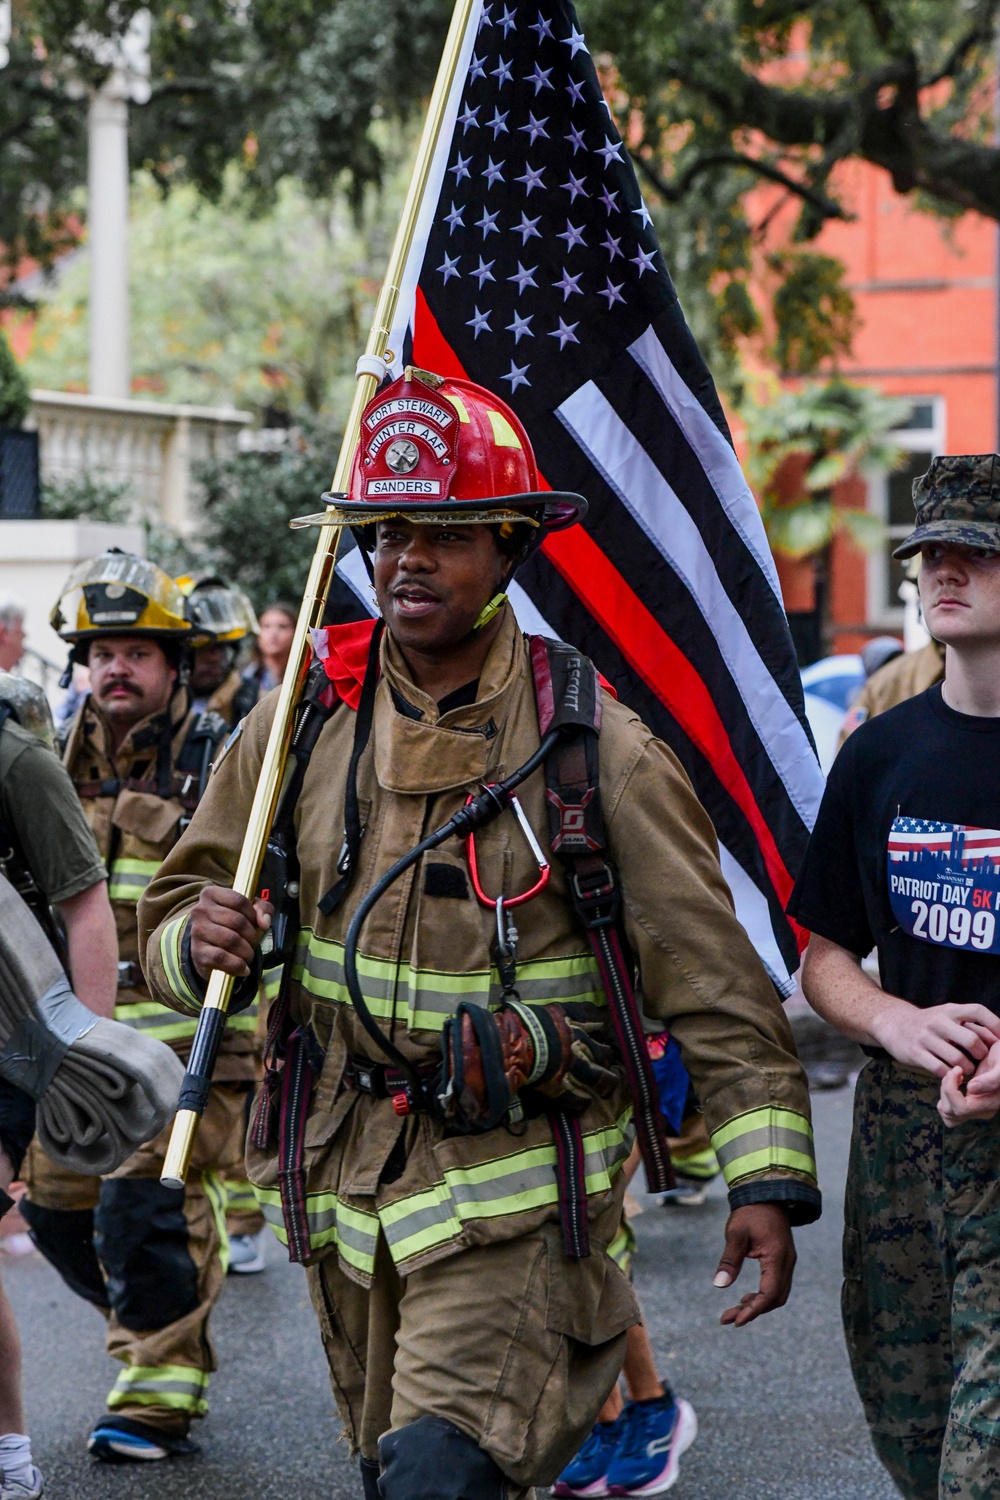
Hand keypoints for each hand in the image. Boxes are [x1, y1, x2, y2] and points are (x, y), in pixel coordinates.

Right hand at [189, 886, 272, 981]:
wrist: (206, 948)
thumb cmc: (229, 924)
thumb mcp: (247, 910)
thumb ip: (262, 909)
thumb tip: (265, 923)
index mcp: (211, 894)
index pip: (239, 901)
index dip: (253, 914)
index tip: (256, 924)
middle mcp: (200, 910)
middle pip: (237, 921)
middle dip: (252, 936)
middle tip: (254, 943)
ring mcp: (197, 931)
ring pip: (231, 940)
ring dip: (247, 951)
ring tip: (249, 955)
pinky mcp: (198, 952)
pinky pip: (222, 957)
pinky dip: (237, 964)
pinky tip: (244, 968)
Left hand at [713, 1203, 795, 1326]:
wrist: (766, 1192)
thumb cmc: (750, 1211)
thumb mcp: (735, 1233)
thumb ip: (730, 1260)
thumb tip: (719, 1284)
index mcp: (777, 1256)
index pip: (769, 1293)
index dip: (753, 1310)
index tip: (736, 1320)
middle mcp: (787, 1262)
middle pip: (775, 1299)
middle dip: (753, 1311)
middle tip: (728, 1318)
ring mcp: (787, 1261)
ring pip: (777, 1294)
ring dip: (758, 1304)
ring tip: (734, 1310)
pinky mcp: (783, 1260)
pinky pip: (776, 1285)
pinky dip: (762, 1294)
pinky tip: (745, 1296)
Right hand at [871, 999, 999, 1078]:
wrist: (893, 1024)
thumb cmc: (929, 1023)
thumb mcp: (947, 1015)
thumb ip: (968, 1023)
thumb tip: (998, 1036)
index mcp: (949, 1010)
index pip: (978, 1011)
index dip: (994, 1024)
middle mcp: (938, 1021)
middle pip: (972, 1040)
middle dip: (981, 1054)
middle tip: (981, 1060)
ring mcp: (926, 1037)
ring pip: (957, 1059)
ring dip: (967, 1069)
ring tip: (966, 1070)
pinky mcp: (915, 1053)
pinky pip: (940, 1069)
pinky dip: (950, 1075)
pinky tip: (951, 1074)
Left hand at [939, 1041, 999, 1125]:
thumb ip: (991, 1080)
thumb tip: (970, 1089)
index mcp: (990, 1105)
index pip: (961, 1108)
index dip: (951, 1089)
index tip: (957, 1069)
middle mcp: (982, 1111)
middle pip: (951, 1113)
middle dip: (946, 1089)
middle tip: (954, 1071)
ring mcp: (975, 1109)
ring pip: (947, 1113)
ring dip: (944, 1093)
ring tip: (953, 1076)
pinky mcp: (969, 1103)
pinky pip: (949, 1108)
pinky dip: (945, 1096)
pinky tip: (953, 1081)